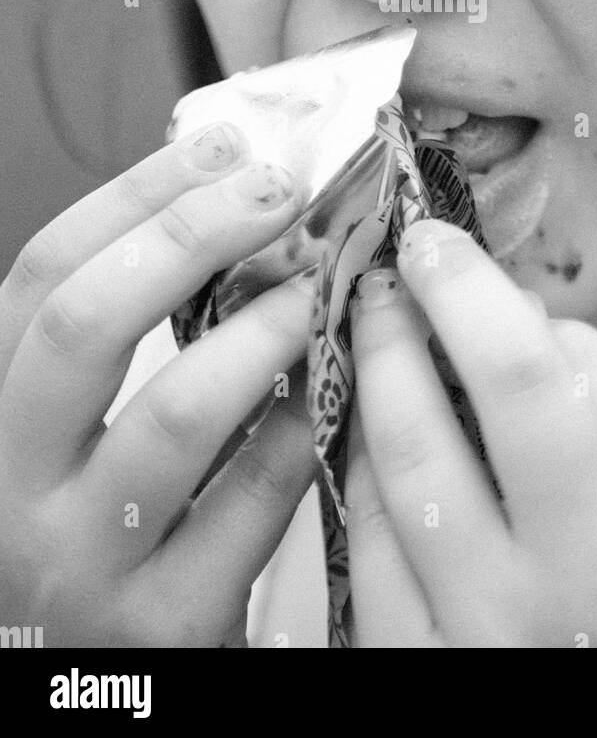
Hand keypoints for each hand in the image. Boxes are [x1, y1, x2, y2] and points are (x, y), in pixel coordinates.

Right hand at [0, 123, 316, 646]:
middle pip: (84, 325)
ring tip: (317, 289)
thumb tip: (221, 187)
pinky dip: (303, 425)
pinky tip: (335, 385)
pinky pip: (252, 500)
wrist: (97, 681)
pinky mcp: (167, 624)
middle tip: (278, 194)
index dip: (137, 195)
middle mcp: (16, 484)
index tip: (224, 145)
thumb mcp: (78, 427)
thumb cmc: (104, 527)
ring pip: (176, 413)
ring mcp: (84, 560)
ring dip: (262, 331)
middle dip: (190, 236)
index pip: (44, 272)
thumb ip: (127, 325)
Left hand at [345, 219, 596, 647]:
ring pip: (408, 459)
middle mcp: (577, 585)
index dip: (501, 303)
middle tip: (407, 248)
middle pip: (499, 395)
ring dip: (378, 365)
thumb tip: (526, 324)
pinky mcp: (408, 662)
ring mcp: (484, 631)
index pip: (577, 381)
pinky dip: (358, 463)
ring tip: (370, 313)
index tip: (457, 254)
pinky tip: (358, 421)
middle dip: (439, 299)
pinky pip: (367, 536)